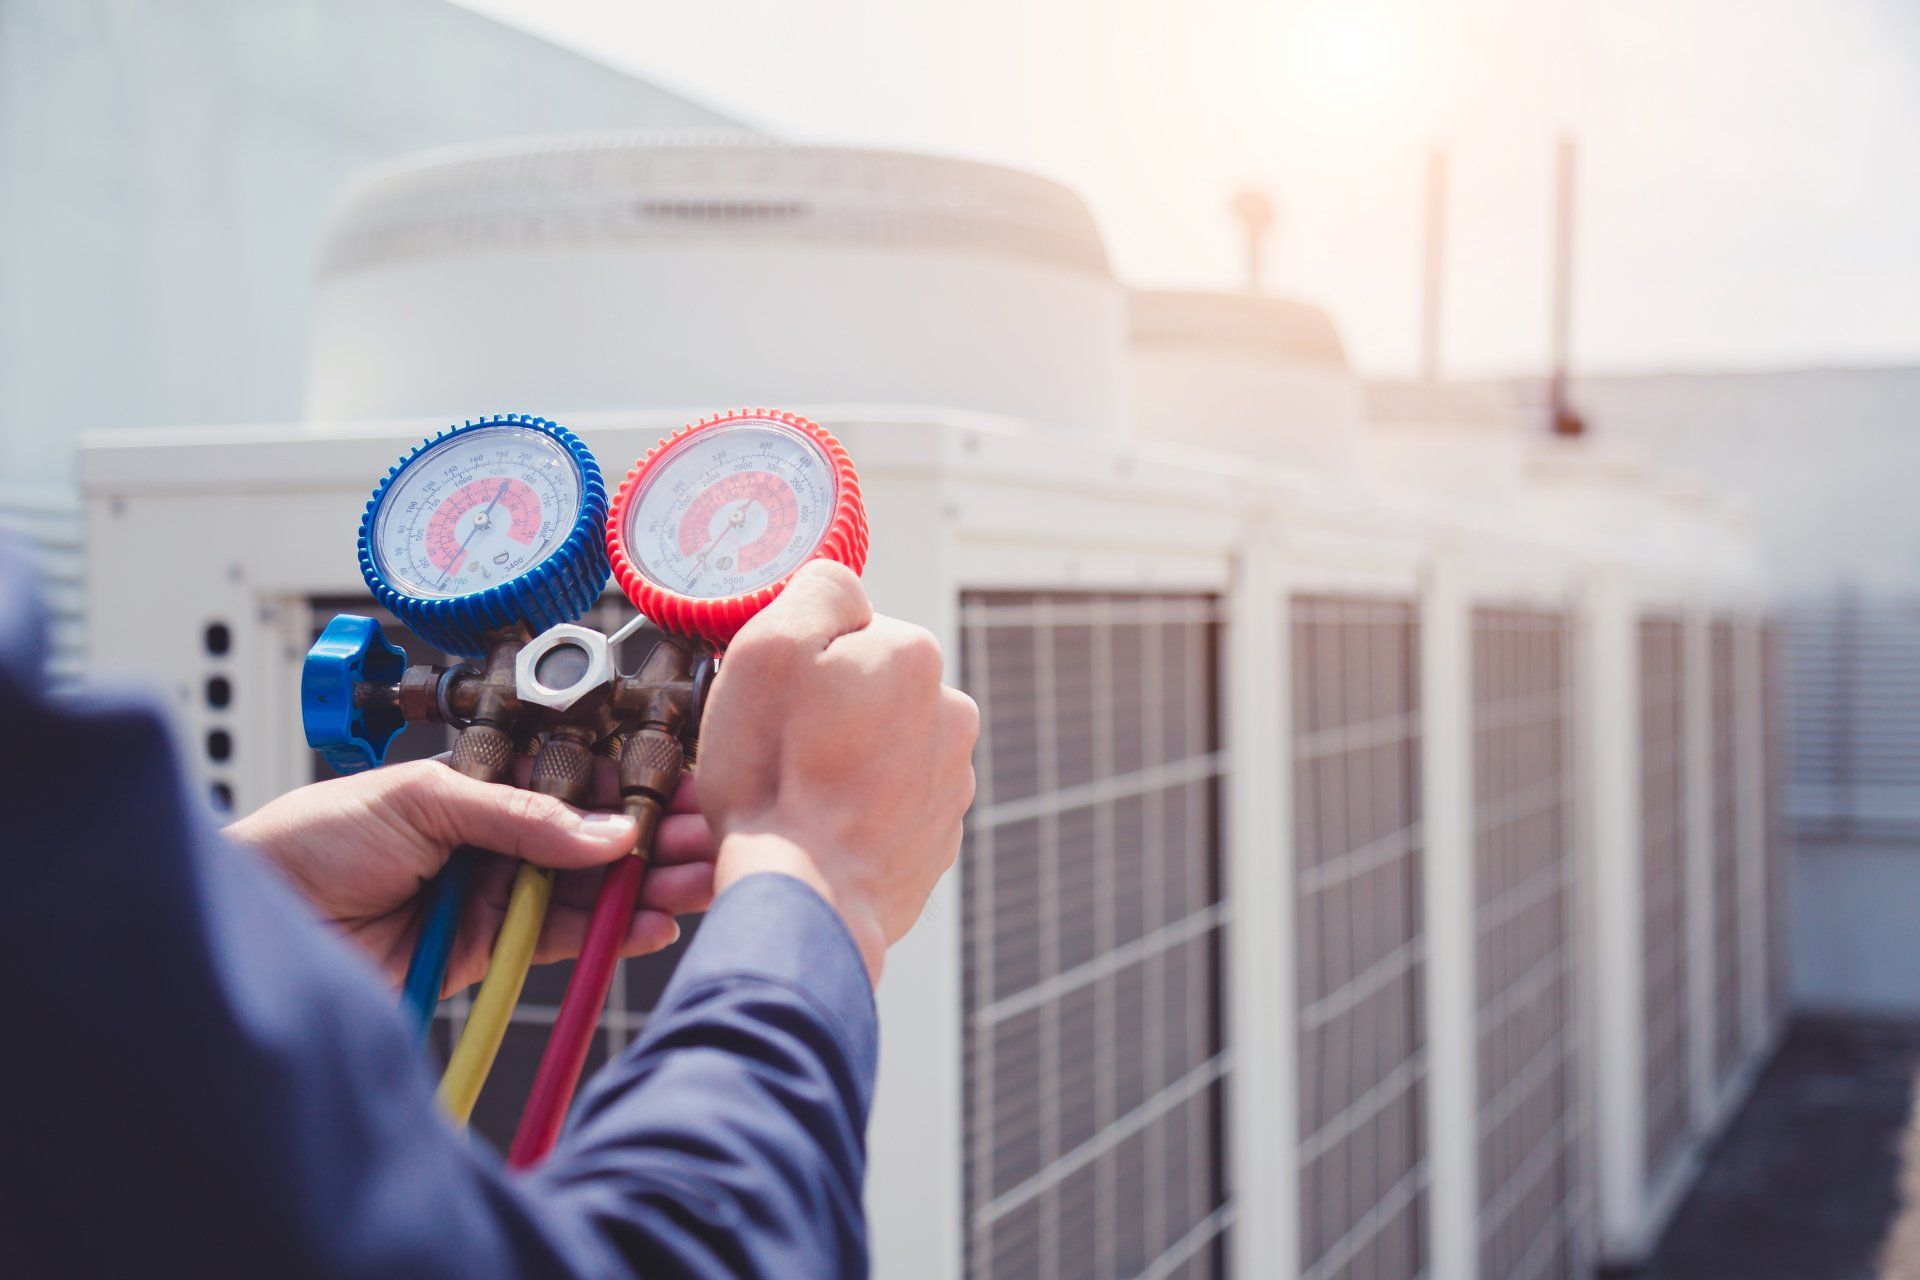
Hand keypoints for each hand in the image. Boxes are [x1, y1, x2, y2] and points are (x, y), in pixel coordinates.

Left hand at [225, 759, 717, 991]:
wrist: (255, 917)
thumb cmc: (311, 839)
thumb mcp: (421, 799)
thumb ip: (518, 817)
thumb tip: (605, 835)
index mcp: (482, 787)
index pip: (576, 785)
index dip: (632, 790)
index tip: (684, 791)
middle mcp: (496, 840)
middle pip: (594, 840)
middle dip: (655, 840)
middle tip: (708, 841)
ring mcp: (496, 896)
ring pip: (590, 891)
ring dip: (647, 888)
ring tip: (697, 883)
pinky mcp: (488, 952)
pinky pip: (562, 942)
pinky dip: (609, 935)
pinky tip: (651, 924)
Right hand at [698, 561, 978, 983]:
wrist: (807, 899)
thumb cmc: (776, 778)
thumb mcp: (767, 649)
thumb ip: (817, 591)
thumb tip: (843, 588)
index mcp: (913, 655)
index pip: (847, 627)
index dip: (800, 661)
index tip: (774, 699)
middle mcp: (950, 711)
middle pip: (868, 688)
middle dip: (827, 711)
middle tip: (777, 750)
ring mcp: (950, 781)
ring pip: (879, 747)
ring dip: (843, 761)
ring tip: (796, 797)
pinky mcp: (938, 839)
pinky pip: (889, 805)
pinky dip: (858, 812)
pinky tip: (820, 830)